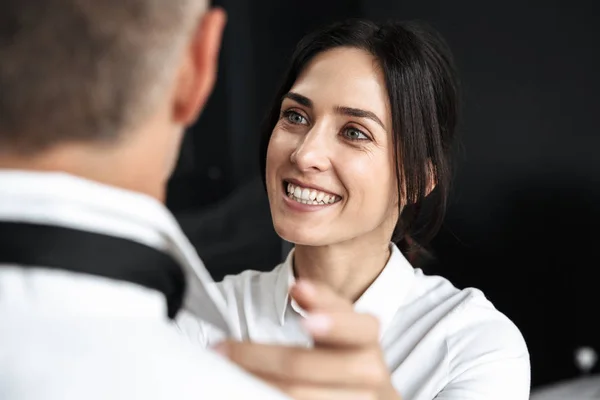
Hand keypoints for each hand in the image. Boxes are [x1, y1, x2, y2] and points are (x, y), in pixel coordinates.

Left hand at [213, 280, 400, 399]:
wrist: (371, 395)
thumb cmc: (348, 354)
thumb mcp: (342, 323)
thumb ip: (321, 303)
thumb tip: (298, 287)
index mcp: (367, 337)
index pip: (352, 326)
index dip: (332, 324)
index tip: (306, 321)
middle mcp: (368, 371)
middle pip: (304, 364)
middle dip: (258, 356)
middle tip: (223, 349)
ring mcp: (357, 399)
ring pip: (295, 393)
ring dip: (254, 379)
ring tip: (227, 370)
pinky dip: (266, 394)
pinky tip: (248, 389)